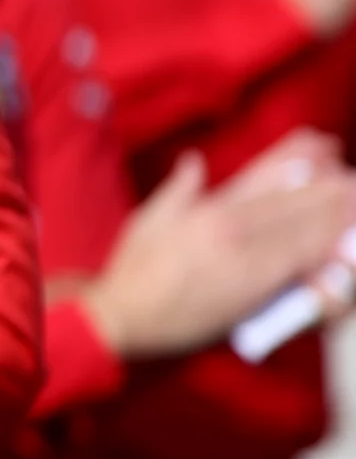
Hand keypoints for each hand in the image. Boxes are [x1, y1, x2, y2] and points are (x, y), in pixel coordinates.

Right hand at [75, 130, 355, 361]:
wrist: (125, 314)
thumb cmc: (132, 270)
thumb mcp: (149, 219)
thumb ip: (178, 188)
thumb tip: (193, 161)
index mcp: (207, 206)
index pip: (263, 174)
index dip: (296, 157)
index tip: (322, 143)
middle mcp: (230, 224)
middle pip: (293, 199)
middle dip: (328, 186)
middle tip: (352, 176)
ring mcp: (246, 254)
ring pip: (303, 229)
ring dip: (335, 214)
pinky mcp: (255, 285)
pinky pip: (300, 263)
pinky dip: (324, 249)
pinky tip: (342, 241)